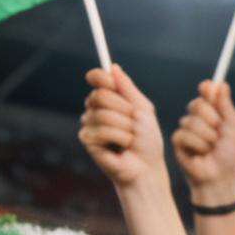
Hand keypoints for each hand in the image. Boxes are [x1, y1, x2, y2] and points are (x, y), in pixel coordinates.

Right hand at [79, 66, 168, 192]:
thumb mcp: (143, 110)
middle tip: (133, 123)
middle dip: (124, 110)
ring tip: (130, 139)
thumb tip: (113, 67)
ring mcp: (89, 123)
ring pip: (102, 114)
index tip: (109, 81)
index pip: (97, 77)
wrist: (146, 168)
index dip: (101, 76)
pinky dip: (119, 138)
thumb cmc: (147, 141)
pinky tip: (122, 148)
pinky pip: (101, 130)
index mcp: (110, 98)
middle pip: (100, 95)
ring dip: (124, 128)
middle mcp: (96, 108)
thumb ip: (128, 89)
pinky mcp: (86, 139)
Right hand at [170, 79, 234, 194]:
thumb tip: (221, 84)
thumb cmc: (230, 155)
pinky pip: (183, 134)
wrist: (220, 178)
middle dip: (211, 118)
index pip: (207, 94)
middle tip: (218, 132)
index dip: (207, 89)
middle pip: (197, 104)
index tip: (207, 87)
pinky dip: (196, 144)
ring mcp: (187, 129)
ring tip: (211, 149)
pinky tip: (200, 154)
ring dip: (206, 137)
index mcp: (213, 114)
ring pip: (191, 121)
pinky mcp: (178, 141)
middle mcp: (199, 119)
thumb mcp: (234, 128)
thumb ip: (226, 107)